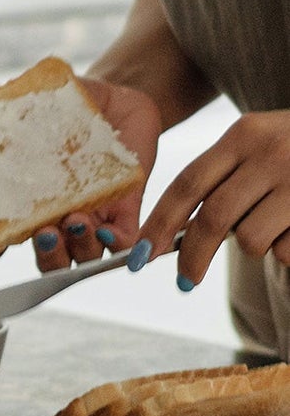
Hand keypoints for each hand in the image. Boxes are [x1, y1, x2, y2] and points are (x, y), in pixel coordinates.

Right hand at [0, 76, 160, 269]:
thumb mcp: (25, 101)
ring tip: (77, 220)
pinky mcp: (125, 210)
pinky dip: (116, 245)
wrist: (116, 98)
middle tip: (43, 233)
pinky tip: (107, 229)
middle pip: (43, 259)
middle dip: (43, 255)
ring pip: (80, 258)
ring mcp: (89, 218)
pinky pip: (123, 244)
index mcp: (22, 203)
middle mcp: (53, 218)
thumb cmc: (63, 108)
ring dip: (76, 248)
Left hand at [139, 109, 289, 286]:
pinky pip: (287, 249)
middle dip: (192, 257)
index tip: (140, 257)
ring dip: (254, 245)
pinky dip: (287, 248)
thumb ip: (221, 180)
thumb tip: (168, 238)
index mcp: (244, 134)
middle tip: (184, 281)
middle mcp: (272, 151)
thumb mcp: (259, 146)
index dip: (158, 224)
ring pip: (251, 238)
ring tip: (275, 224)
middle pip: (213, 219)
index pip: (187, 184)